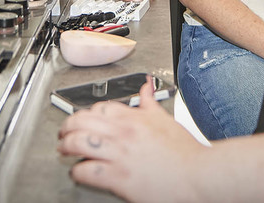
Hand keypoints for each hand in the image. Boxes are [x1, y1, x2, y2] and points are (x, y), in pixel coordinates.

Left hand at [58, 77, 206, 201]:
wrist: (198, 175)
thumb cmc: (185, 152)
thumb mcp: (165, 119)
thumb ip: (150, 101)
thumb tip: (145, 85)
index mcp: (134, 118)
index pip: (100, 107)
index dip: (87, 113)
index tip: (84, 120)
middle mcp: (123, 133)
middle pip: (82, 120)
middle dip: (68, 126)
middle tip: (64, 133)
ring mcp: (120, 154)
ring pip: (79, 142)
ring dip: (66, 146)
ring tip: (64, 149)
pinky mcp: (119, 177)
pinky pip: (87, 170)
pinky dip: (78, 171)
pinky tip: (78, 172)